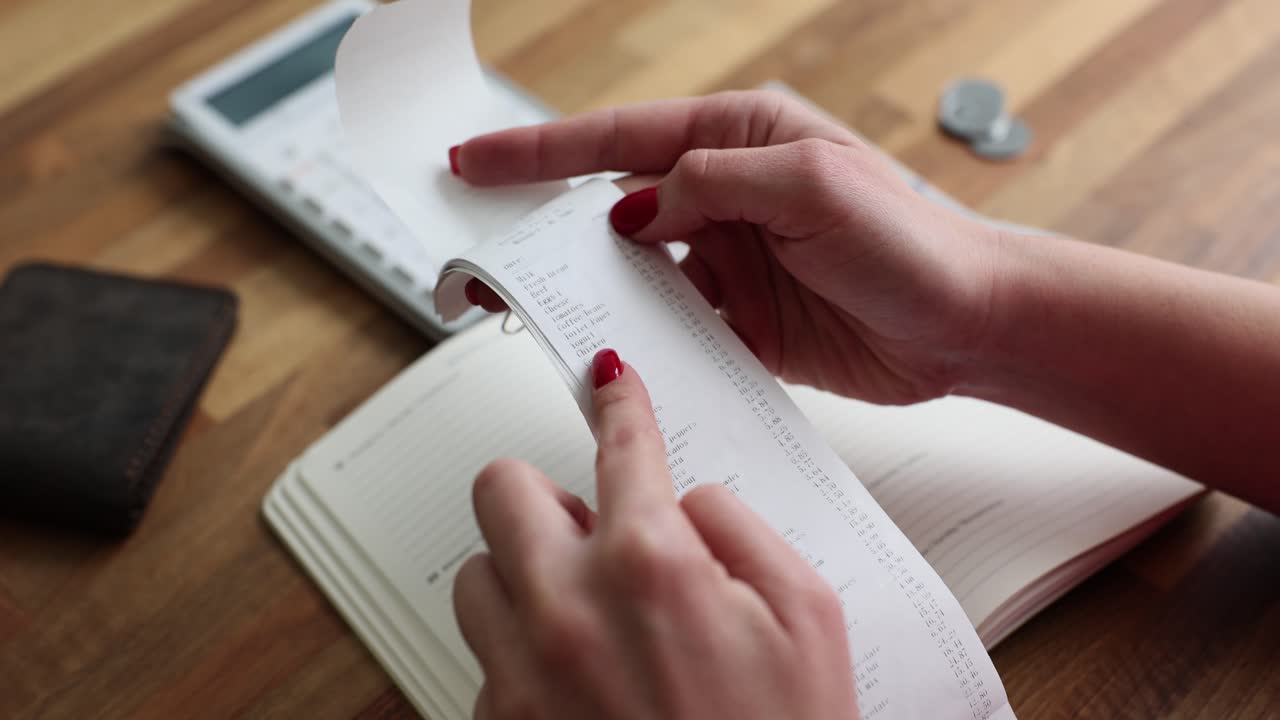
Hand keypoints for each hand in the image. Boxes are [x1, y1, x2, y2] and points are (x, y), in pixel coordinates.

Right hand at [453, 90, 1002, 403]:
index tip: (476, 161)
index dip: (538, 153)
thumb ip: (714, 186)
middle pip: (609, 207)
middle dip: (542, 228)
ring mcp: (728, 260)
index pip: (617, 141)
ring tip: (532, 307)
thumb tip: (638, 211)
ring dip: (585, 290)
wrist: (968, 326)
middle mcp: (725, 196)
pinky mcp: (738, 319)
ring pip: (630, 272)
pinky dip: (636, 338)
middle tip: (483, 251)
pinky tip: (609, 349)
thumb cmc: (916, 240)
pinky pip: (668, 325)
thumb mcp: (812, 185)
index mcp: (738, 139)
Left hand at [453, 349, 857, 718]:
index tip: (607, 382)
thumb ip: (741, 531)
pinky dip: (524, 655)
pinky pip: (485, 660)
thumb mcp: (809, 619)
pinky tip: (583, 685)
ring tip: (586, 616)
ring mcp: (520, 676)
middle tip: (589, 526)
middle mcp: (566, 611)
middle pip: (499, 489)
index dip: (618, 403)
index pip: (621, 446)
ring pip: (476, 574)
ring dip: (524, 576)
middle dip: (543, 494)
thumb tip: (688, 502)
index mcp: (650, 567)